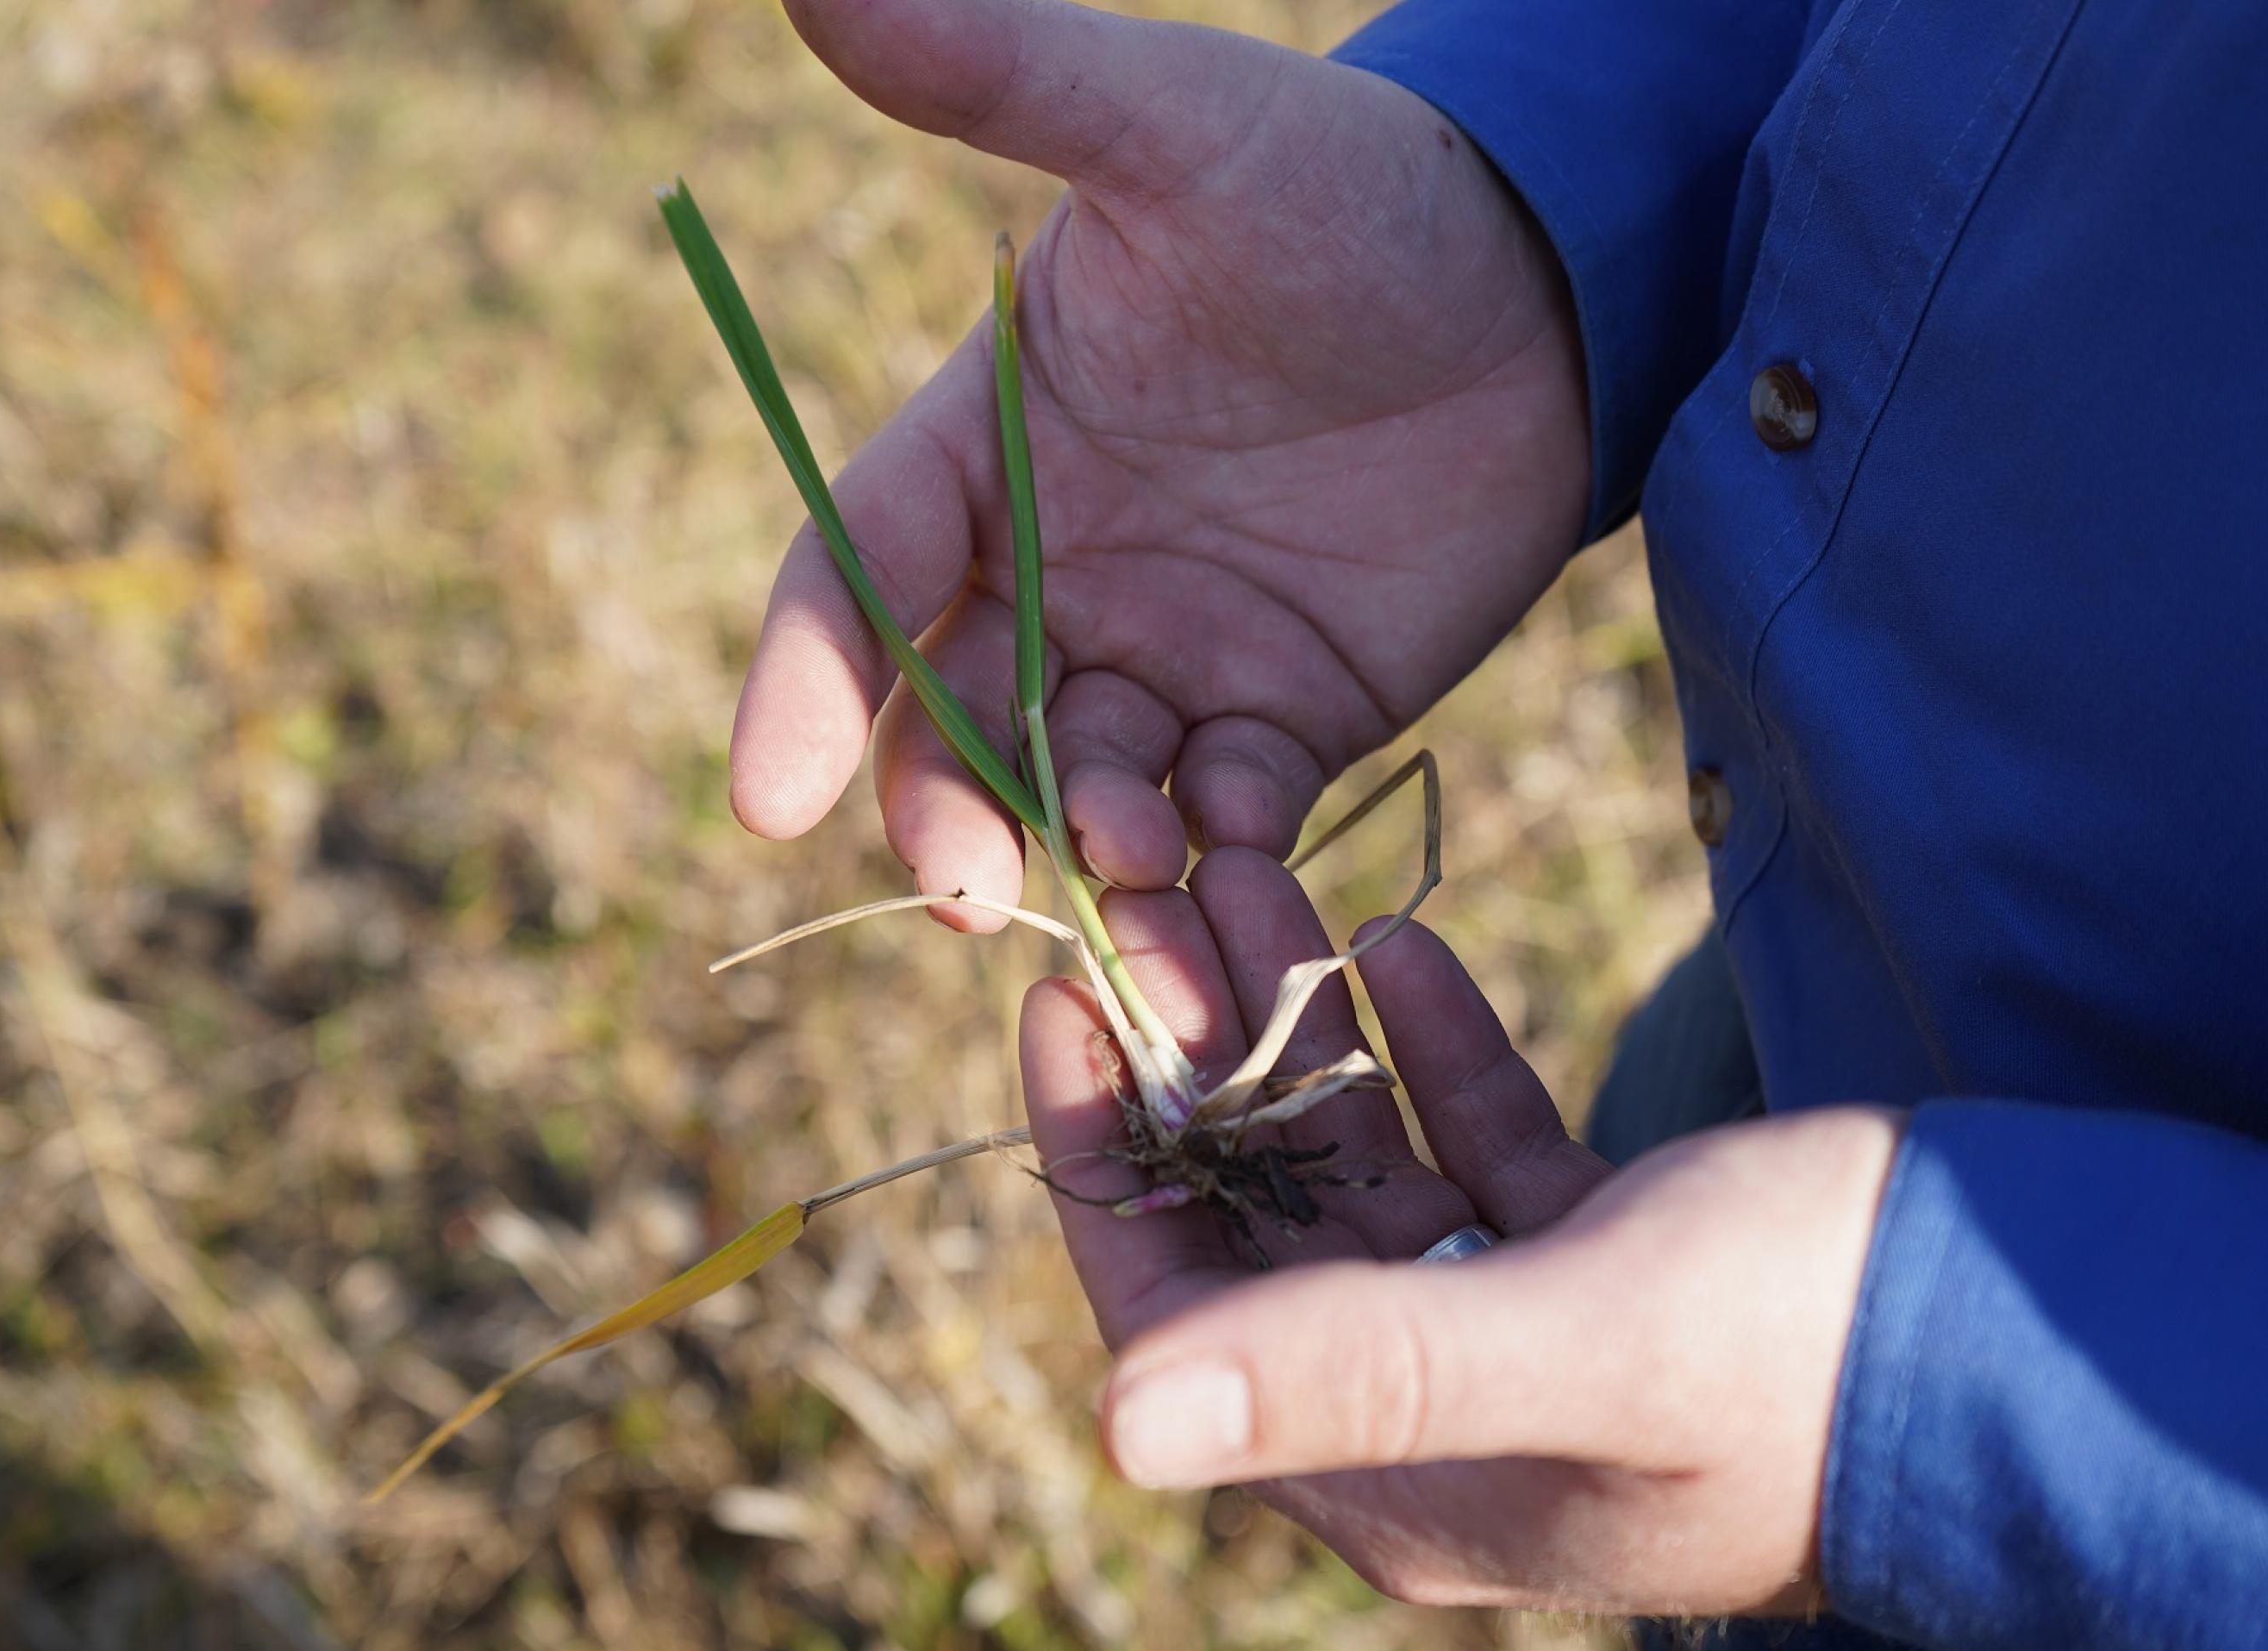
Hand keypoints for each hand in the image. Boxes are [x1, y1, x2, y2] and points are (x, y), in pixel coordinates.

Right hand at [737, 0, 1587, 922]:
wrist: (1550, 279)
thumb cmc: (1342, 186)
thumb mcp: (1173, 128)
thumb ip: (1004, 75)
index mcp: (986, 447)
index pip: (859, 575)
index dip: (806, 684)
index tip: (767, 796)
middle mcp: (1052, 571)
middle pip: (949, 723)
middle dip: (946, 811)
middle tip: (971, 886)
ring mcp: (1166, 658)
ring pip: (1083, 800)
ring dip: (1093, 863)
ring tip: (1140, 885)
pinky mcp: (1284, 723)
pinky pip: (1228, 825)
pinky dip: (1225, 875)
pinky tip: (1247, 901)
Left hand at [1024, 848, 1902, 1614]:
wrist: (2041, 1341)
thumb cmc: (1809, 1356)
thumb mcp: (1571, 1343)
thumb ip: (1351, 1372)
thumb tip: (1113, 1425)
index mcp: (1389, 1476)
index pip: (1174, 1311)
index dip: (1099, 1156)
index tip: (1055, 999)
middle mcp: (1429, 1415)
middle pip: (1257, 1213)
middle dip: (1200, 1052)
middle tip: (1155, 895)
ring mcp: (1517, 1330)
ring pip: (1362, 1158)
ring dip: (1306, 1023)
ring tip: (1253, 874)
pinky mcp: (1605, 1259)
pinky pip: (1477, 1142)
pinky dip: (1434, 1048)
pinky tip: (1397, 940)